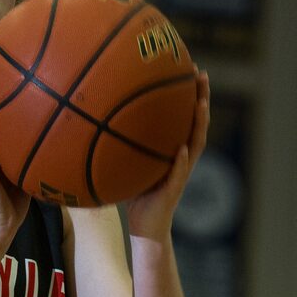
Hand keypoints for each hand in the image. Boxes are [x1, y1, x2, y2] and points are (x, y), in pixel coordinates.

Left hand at [125, 70, 209, 239]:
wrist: (145, 228)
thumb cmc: (135, 196)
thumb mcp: (126, 164)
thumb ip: (120, 144)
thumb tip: (94, 119)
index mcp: (172, 150)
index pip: (184, 116)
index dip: (188, 93)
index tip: (187, 68)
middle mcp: (181, 158)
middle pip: (196, 123)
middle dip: (201, 97)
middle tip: (201, 74)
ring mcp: (181, 174)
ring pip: (195, 144)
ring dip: (199, 124)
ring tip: (201, 104)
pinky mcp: (173, 191)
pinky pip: (179, 174)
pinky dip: (181, 161)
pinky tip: (181, 148)